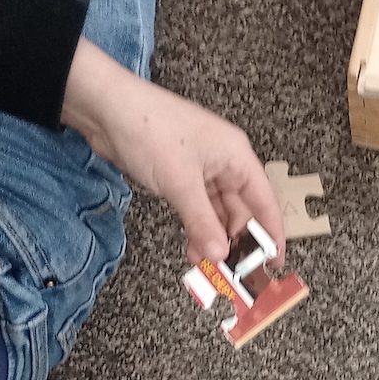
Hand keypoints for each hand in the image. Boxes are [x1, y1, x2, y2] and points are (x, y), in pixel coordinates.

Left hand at [62, 38, 283, 264]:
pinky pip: (198, 210)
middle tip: (232, 272)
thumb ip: (203, 223)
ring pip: (218, 214)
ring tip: (206, 266)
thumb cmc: (149, 129)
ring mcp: (202, 170)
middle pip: (242, 211)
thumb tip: (220, 255)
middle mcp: (225, 163)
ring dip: (213, 240)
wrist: (104, 107)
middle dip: (236, 242)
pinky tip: (192, 249)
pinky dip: (196, 230)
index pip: (265, 201)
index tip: (274, 262)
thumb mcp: (180, 182)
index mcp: (237, 157)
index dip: (272, 234)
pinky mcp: (181, 176)